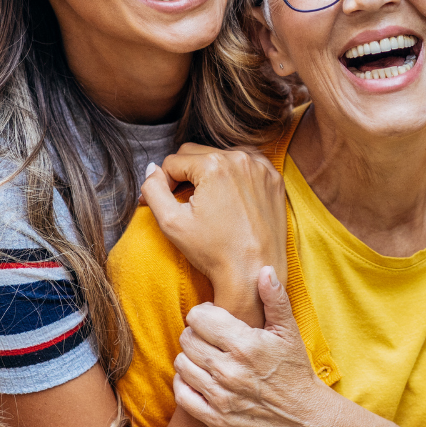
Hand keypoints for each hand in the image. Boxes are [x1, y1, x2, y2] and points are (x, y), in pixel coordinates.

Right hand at [140, 145, 286, 325]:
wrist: (252, 272)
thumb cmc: (213, 251)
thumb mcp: (171, 222)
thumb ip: (153, 188)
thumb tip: (152, 169)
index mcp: (213, 165)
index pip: (174, 161)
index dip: (165, 183)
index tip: (170, 204)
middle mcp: (239, 158)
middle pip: (198, 154)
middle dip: (187, 175)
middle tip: (188, 203)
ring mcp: (260, 167)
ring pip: (222, 156)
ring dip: (212, 172)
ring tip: (210, 200)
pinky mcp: (273, 178)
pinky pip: (247, 165)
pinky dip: (236, 175)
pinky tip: (232, 197)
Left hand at [172, 267, 334, 426]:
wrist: (302, 415)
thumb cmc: (294, 368)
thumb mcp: (289, 330)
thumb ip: (275, 298)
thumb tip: (264, 270)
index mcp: (245, 344)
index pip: (199, 319)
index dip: (203, 312)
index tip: (214, 316)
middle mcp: (228, 370)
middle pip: (187, 339)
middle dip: (195, 332)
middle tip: (210, 335)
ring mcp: (220, 396)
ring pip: (182, 364)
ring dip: (189, 355)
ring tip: (206, 354)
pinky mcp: (214, 418)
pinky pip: (182, 394)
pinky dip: (184, 382)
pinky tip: (199, 375)